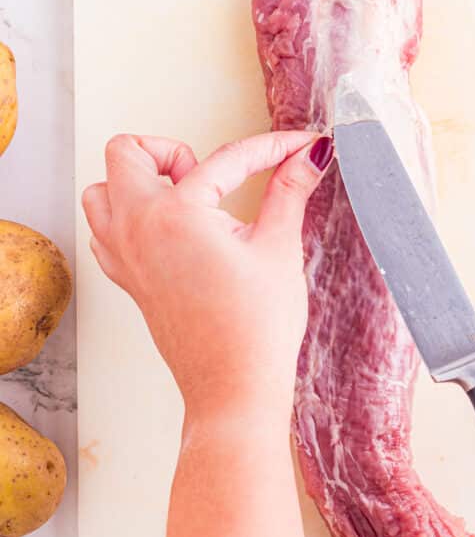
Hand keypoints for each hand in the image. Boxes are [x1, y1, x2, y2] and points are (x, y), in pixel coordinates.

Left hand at [82, 131, 333, 422]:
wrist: (234, 389)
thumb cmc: (255, 331)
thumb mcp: (279, 248)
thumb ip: (289, 191)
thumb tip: (308, 157)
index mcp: (177, 214)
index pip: (229, 158)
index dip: (273, 147)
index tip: (299, 146)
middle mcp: (138, 228)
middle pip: (128, 152)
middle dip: (175, 150)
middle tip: (217, 176)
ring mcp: (124, 254)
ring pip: (103, 188)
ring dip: (140, 180)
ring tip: (187, 199)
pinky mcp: (126, 278)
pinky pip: (105, 227)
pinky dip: (129, 215)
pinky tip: (172, 229)